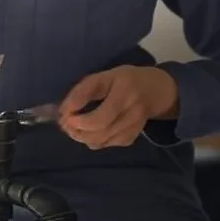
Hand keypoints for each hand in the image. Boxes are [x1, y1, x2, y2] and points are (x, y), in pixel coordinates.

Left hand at [57, 65, 177, 149]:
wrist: (156, 91)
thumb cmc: (124, 80)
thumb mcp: (105, 76)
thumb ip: (84, 91)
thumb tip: (62, 110)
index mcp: (124, 86)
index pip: (99, 104)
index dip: (77, 111)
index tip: (64, 113)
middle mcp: (132, 106)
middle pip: (101, 126)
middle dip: (78, 128)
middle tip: (65, 124)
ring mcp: (135, 124)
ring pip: (102, 139)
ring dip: (82, 137)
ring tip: (73, 129)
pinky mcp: (133, 136)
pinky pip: (108, 144)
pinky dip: (94, 141)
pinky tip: (89, 133)